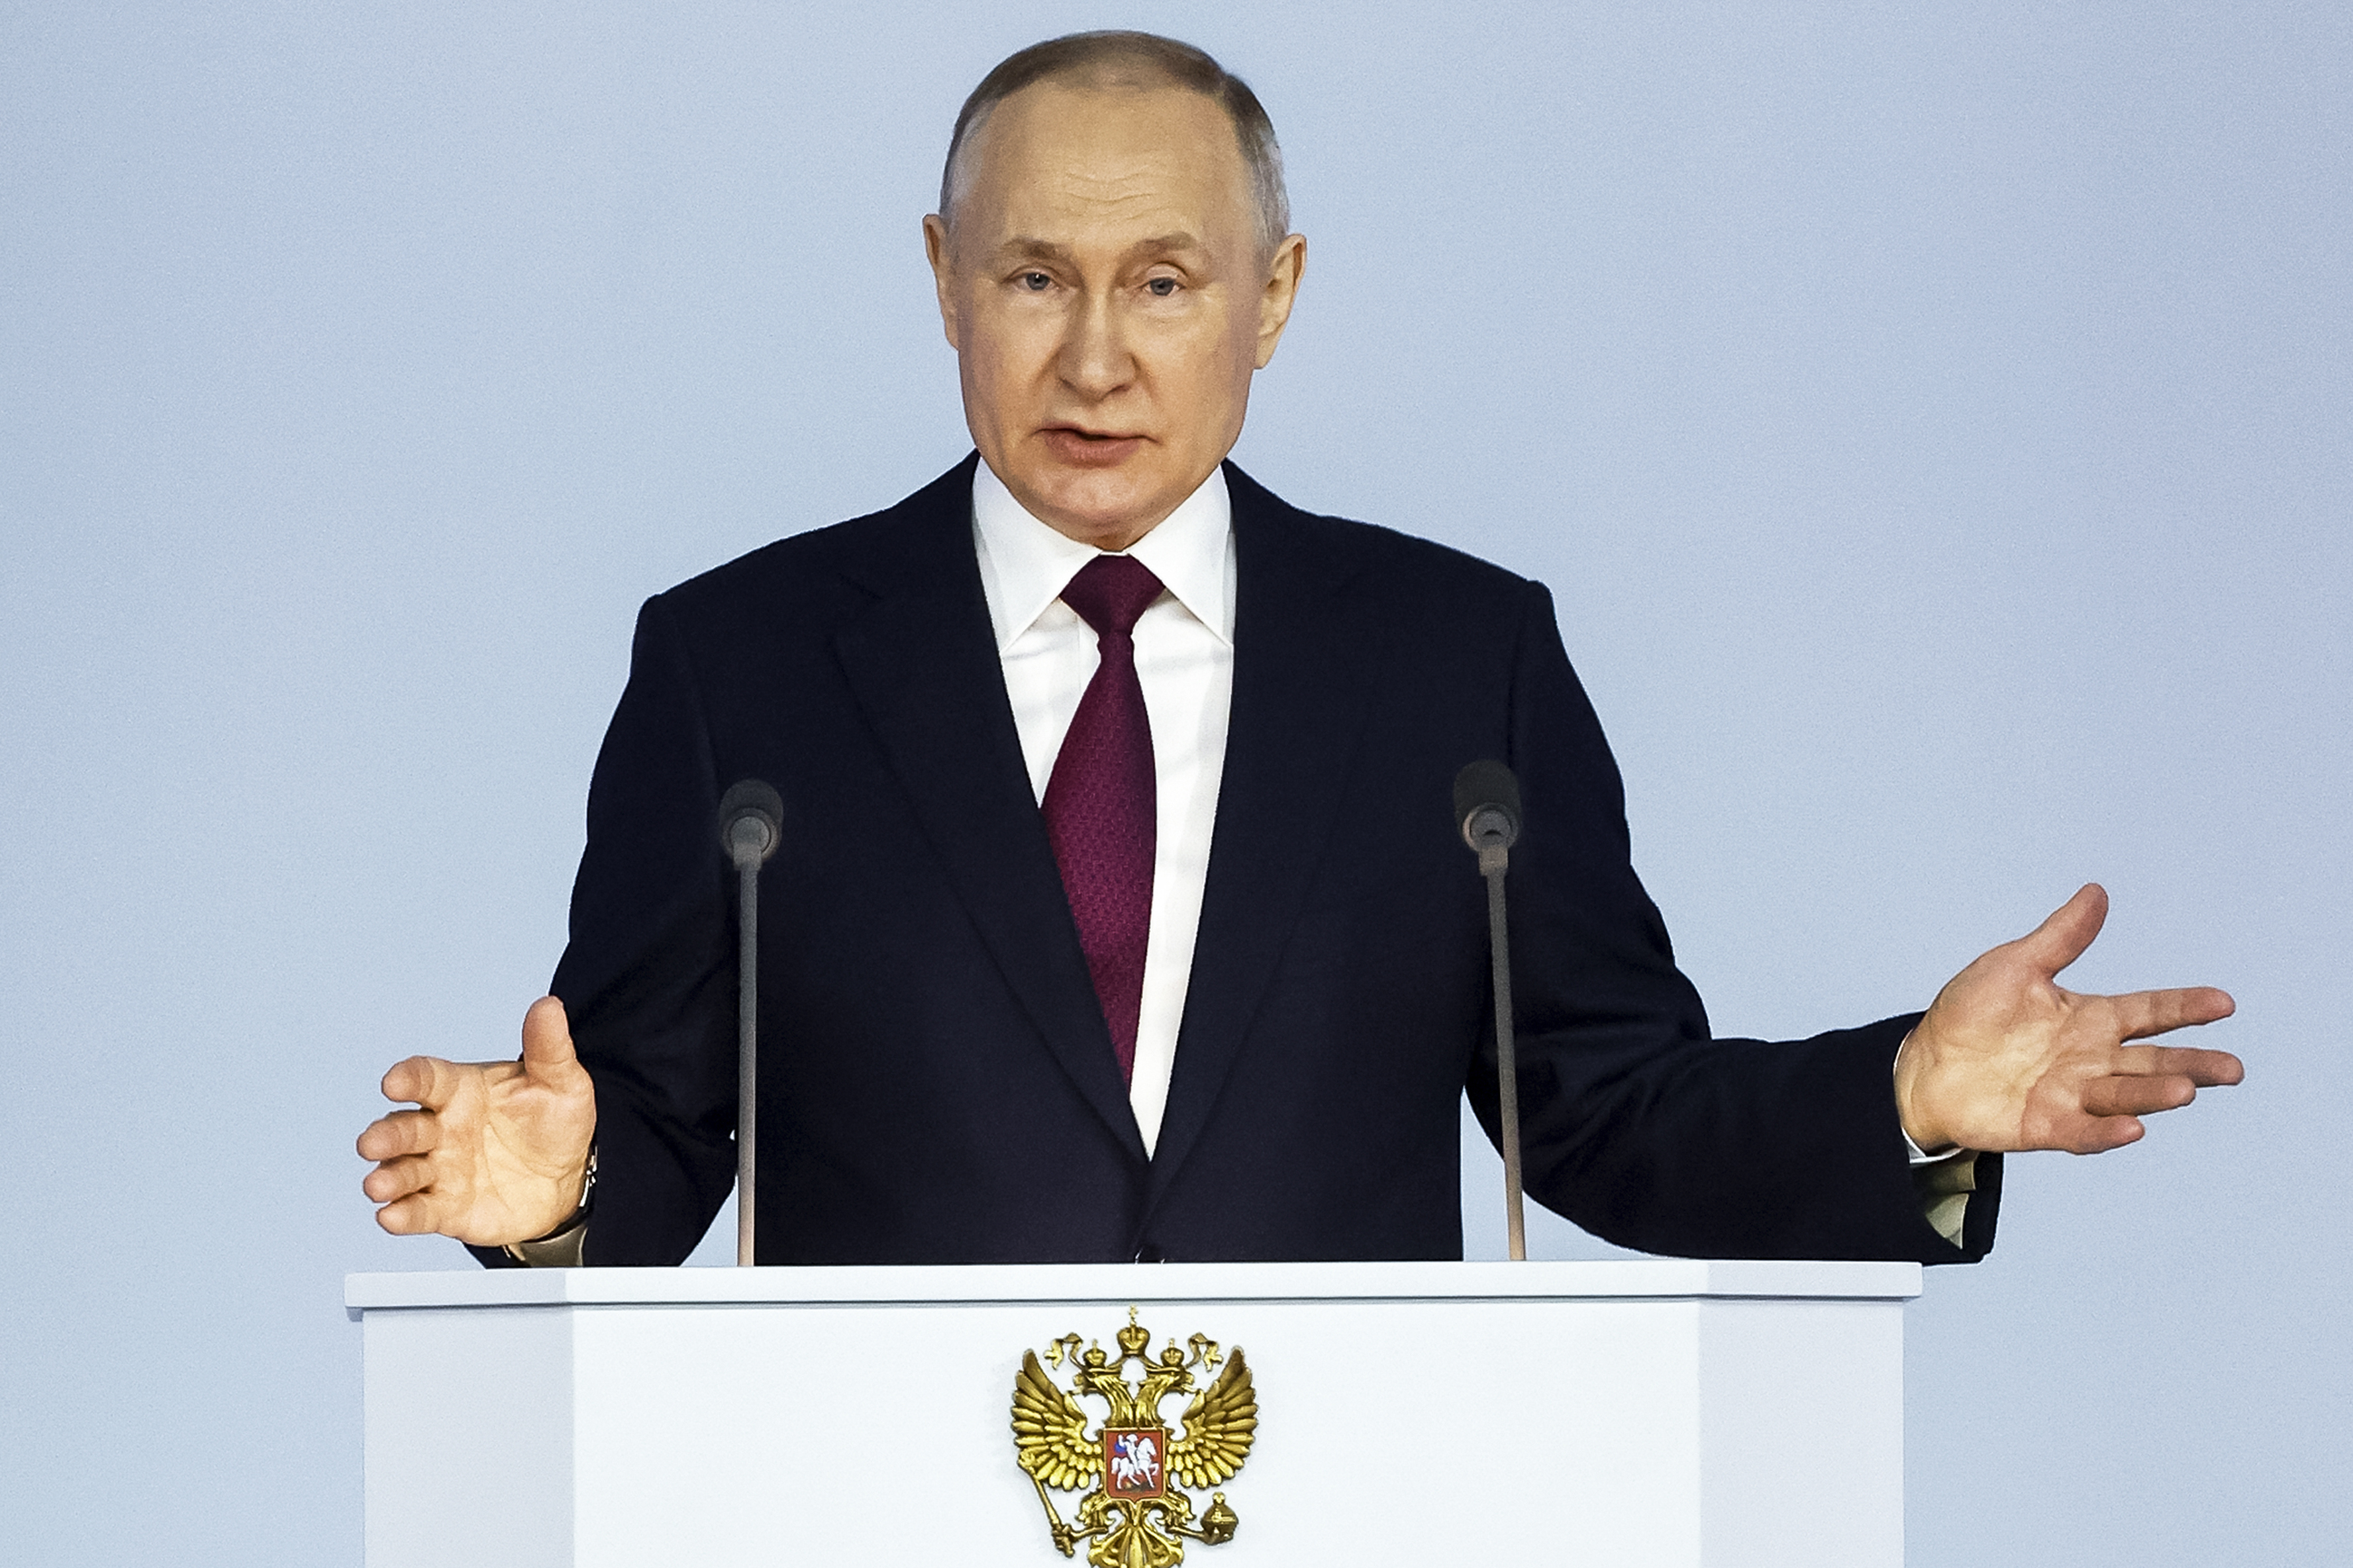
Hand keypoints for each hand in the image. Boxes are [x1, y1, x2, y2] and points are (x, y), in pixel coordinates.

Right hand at [357, 996, 596, 1244]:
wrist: (570, 1176)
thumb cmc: (555, 1120)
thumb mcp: (561, 1082)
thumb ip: (548, 1048)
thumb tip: (548, 1006)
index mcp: (460, 1090)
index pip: (426, 1078)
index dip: (408, 1078)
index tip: (393, 1082)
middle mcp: (441, 1129)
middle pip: (404, 1129)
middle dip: (385, 1136)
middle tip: (370, 1144)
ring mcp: (440, 1170)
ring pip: (403, 1171)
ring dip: (388, 1178)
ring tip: (377, 1186)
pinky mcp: (446, 1208)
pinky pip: (420, 1211)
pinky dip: (402, 1215)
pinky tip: (390, 1217)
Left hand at [1894, 884, 2241, 1154]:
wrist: (1924, 1063)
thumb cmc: (1970, 1014)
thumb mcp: (2016, 965)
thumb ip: (2061, 938)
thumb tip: (2097, 892)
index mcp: (2089, 1018)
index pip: (2148, 1012)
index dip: (2185, 1007)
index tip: (2225, 1003)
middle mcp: (2090, 1059)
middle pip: (2151, 1061)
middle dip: (2192, 1064)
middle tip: (2232, 1069)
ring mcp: (2070, 1095)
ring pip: (2124, 1095)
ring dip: (2155, 1094)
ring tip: (2186, 1089)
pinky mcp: (2044, 1126)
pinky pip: (2081, 1131)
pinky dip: (2106, 1132)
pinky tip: (2133, 1129)